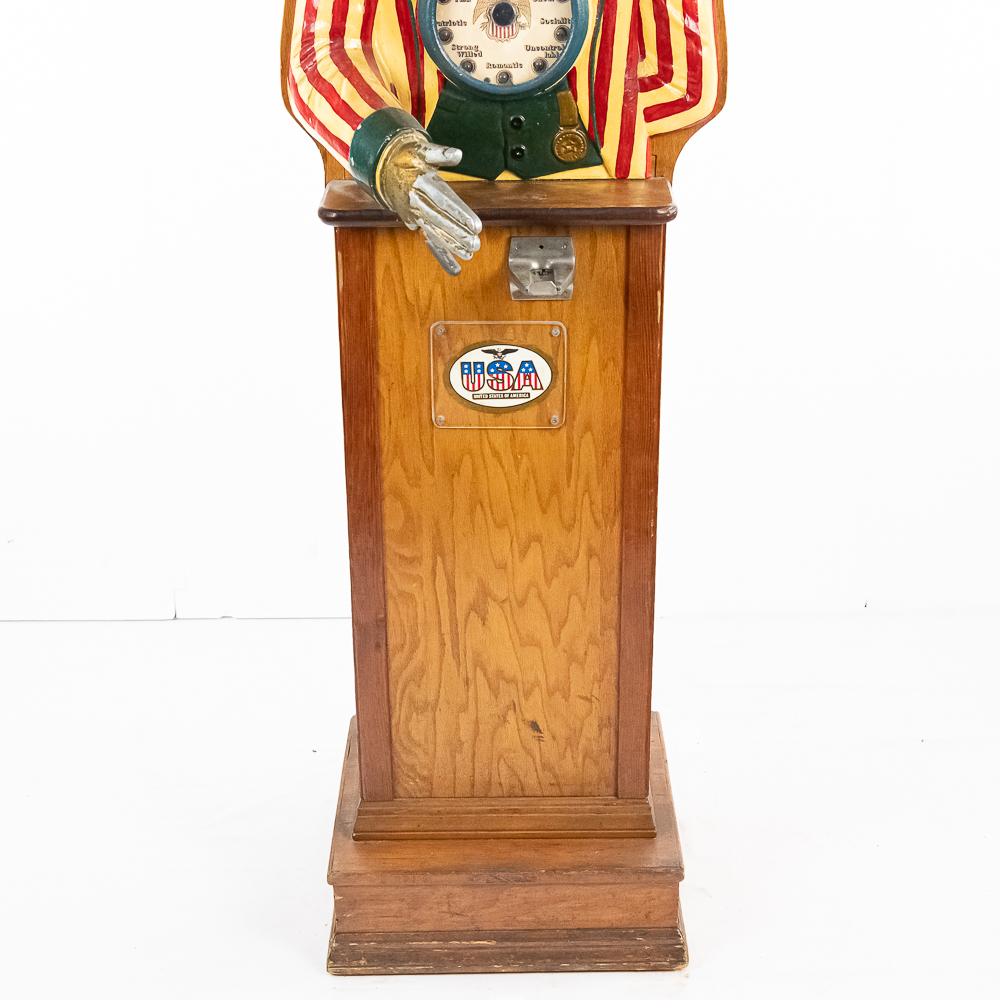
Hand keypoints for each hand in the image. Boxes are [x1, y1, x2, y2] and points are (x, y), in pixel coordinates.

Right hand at [374, 131, 481, 274]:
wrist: (384, 166)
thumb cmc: (410, 156)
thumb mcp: (423, 150)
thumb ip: (440, 153)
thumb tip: (457, 155)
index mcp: (422, 183)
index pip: (443, 201)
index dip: (459, 214)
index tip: (476, 226)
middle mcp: (418, 202)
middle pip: (440, 220)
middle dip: (458, 234)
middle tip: (475, 244)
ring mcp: (416, 215)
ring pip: (435, 233)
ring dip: (452, 246)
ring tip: (469, 256)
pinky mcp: (416, 224)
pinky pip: (429, 241)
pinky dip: (442, 256)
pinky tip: (455, 269)